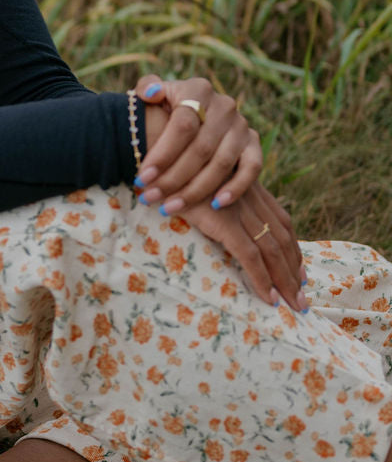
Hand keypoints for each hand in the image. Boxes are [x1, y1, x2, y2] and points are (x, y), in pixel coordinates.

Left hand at [134, 73, 261, 213]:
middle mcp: (224, 106)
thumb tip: (151, 92)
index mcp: (198, 90)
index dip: (162, 154)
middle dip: (172, 178)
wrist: (196, 112)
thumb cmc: (167, 106)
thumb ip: (147, 86)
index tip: (143, 177)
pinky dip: (235, 188)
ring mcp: (241, 126)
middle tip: (150, 197)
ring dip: (195, 190)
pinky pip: (251, 169)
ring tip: (170, 207)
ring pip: (221, 164)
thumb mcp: (155, 92)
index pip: (182, 126)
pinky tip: (215, 205)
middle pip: (200, 149)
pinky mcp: (253, 143)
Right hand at [181, 181, 306, 310]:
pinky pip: (249, 255)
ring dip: (285, 280)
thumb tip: (218, 219)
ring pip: (272, 250)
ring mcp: (238, 209)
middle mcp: (250, 198)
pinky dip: (261, 277)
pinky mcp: (223, 221)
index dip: (293, 248)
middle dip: (294, 270)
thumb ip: (219, 196)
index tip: (299, 271)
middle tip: (302, 298)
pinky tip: (268, 297)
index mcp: (249, 188)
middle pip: (282, 239)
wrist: (158, 158)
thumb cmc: (174, 171)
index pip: (281, 222)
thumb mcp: (205, 181)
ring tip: (293, 303)